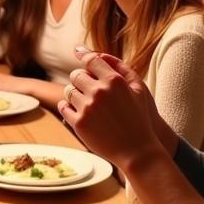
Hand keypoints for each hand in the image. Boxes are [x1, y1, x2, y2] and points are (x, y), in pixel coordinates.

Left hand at [57, 51, 174, 165]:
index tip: (78, 52)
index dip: (83, 55)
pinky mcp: (78, 123)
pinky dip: (68, 107)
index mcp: (114, 81)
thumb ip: (122, 68)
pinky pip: (64, 107)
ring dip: (74, 94)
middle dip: (81, 79)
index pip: (91, 60)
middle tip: (87, 88)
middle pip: (76, 75)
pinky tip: (78, 111)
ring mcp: (87, 107)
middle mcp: (99, 92)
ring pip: (68, 91)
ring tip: (85, 102)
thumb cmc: (139, 118)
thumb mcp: (139, 89)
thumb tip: (100, 55)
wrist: (137, 151)